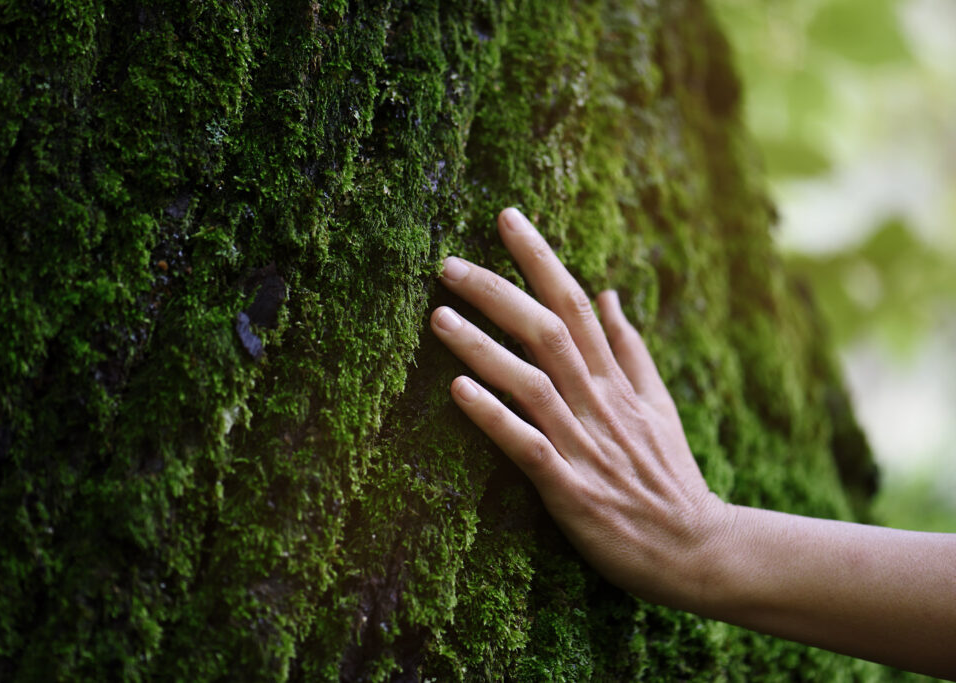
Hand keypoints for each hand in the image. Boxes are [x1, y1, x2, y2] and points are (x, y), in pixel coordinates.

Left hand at [431, 208, 729, 608]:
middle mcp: (599, 403)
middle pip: (547, 331)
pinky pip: (527, 446)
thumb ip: (631, 349)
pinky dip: (494, 417)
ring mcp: (585, 444)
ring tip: (438, 316)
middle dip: (497, 292)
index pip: (575, 303)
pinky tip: (457, 391)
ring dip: (483, 347)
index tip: (505, 218)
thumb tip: (610, 293)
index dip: (540, 259)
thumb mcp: (660, 405)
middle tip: (448, 264)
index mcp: (617, 381)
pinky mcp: (570, 488)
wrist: (696, 550)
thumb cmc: (670, 477)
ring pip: (532, 382)